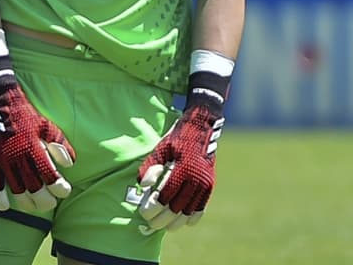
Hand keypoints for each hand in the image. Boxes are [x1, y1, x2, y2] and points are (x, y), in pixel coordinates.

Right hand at [0, 57, 75, 211]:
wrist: (3, 104)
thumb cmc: (29, 116)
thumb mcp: (49, 127)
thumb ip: (60, 145)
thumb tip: (69, 164)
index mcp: (36, 148)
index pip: (50, 176)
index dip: (59, 188)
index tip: (64, 190)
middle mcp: (21, 157)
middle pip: (34, 188)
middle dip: (45, 201)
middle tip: (51, 204)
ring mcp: (6, 161)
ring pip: (17, 190)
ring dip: (27, 202)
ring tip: (34, 206)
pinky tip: (5, 207)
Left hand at [136, 75, 226, 231]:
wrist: (203, 126)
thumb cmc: (178, 137)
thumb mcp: (161, 147)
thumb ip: (151, 166)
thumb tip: (143, 185)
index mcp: (182, 169)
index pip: (165, 196)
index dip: (153, 207)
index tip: (144, 213)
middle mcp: (195, 179)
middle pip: (176, 208)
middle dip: (162, 219)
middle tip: (150, 224)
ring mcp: (204, 184)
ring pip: (189, 211)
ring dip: (176, 222)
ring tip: (165, 226)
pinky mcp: (210, 185)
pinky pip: (201, 208)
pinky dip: (192, 217)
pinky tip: (183, 222)